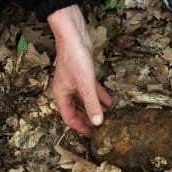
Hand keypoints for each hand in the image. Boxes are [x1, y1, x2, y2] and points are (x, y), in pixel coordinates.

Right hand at [47, 5, 113, 136]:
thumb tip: (97, 122)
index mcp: (62, 95)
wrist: (74, 36)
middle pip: (77, 110)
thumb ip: (92, 104)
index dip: (80, 127)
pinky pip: (91, 90)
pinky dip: (99, 96)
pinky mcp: (83, 74)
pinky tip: (110, 101)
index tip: (91, 135)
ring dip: (95, 108)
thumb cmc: (74, 58)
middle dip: (88, 119)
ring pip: (85, 100)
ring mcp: (75, 82)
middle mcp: (67, 90)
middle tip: (99, 129)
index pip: (69, 117)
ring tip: (108, 117)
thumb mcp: (85, 84)